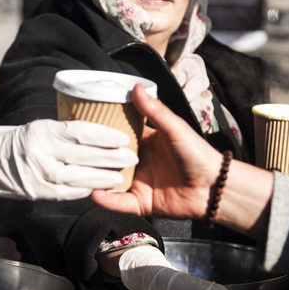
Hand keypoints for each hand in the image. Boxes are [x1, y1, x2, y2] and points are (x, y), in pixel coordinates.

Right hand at [0, 119, 136, 202]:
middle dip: (111, 157)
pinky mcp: (38, 193)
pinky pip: (67, 193)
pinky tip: (101, 189)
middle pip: (84, 156)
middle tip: (132, 157)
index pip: (80, 132)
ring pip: (79, 178)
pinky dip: (86, 191)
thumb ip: (63, 131)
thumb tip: (96, 131)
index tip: (124, 137)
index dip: (105, 136)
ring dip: (103, 178)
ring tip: (121, 175)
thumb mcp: (38, 127)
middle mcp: (40, 153)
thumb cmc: (15, 141)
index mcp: (42, 131)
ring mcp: (39, 176)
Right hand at [92, 84, 273, 238]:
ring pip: (111, 180)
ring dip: (96, 177)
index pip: (119, 134)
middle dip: (94, 154)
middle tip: (74, 147)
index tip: (83, 120)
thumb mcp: (175, 128)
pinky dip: (107, 200)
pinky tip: (93, 193)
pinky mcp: (141, 203)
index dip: (103, 129)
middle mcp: (139, 162)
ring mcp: (139, 182)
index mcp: (146, 142)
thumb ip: (155, 111)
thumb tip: (136, 86)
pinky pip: (120, 202)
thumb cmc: (198, 154)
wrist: (214, 186)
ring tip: (76, 171)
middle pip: (110, 158)